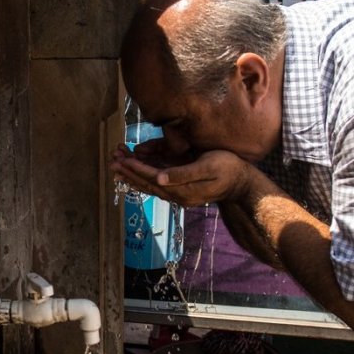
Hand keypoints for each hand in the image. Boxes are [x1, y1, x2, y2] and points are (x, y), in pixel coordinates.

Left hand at [110, 148, 250, 207]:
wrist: (242, 184)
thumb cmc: (228, 170)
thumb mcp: (208, 167)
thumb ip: (182, 173)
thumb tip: (159, 179)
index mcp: (180, 189)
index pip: (151, 177)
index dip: (135, 168)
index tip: (120, 160)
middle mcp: (176, 194)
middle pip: (146, 182)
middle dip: (128, 171)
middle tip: (112, 161)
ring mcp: (178, 193)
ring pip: (149, 183)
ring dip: (133, 174)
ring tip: (118, 164)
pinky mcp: (181, 189)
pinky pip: (157, 183)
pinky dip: (144, 175)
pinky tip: (136, 170)